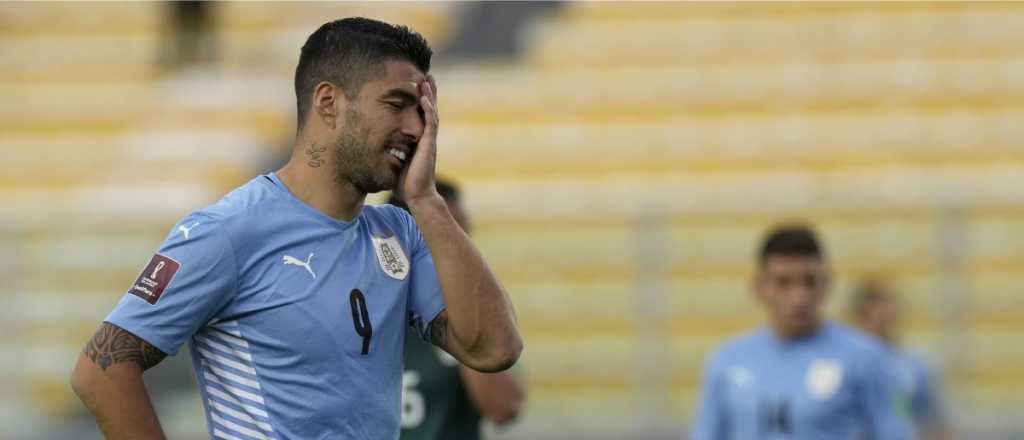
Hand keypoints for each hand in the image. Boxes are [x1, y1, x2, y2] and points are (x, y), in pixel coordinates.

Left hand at [399, 75, 440, 203]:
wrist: (417, 195)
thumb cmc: (406, 182)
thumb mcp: (396, 162)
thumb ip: (391, 152)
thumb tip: (374, 148)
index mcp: (420, 140)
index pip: (422, 116)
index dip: (422, 101)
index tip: (419, 87)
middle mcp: (427, 138)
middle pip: (430, 110)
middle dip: (429, 93)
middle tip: (427, 76)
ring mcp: (429, 140)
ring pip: (432, 112)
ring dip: (430, 96)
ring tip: (427, 80)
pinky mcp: (429, 145)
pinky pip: (430, 123)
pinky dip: (428, 110)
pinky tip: (425, 99)